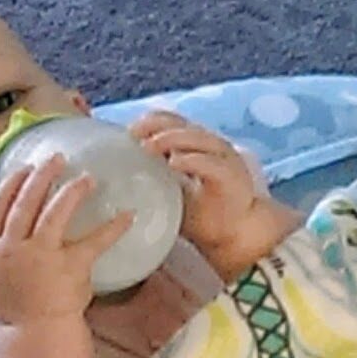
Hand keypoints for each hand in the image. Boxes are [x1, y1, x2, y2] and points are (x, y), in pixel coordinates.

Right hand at [0, 154, 132, 325]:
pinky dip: (113, 227)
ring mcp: (40, 257)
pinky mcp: (68, 267)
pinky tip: (128, 216)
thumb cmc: (16, 306)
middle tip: (57, 159)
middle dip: (41, 176)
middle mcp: (12, 249)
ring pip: (53, 212)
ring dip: (71, 190)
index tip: (23, 168)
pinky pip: (93, 242)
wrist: (35, 335)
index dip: (10, 185)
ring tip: (86, 178)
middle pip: (24, 203)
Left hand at [130, 111, 301, 279]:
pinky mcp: (232, 175)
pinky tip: (174, 162)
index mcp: (195, 146)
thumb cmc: (202, 214)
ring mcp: (223, 159)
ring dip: (171, 139)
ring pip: (197, 138)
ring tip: (149, 146)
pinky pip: (210, 163)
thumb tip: (124, 172)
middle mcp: (210, 147)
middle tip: (134, 134)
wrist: (233, 235)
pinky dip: (192, 160)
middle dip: (156, 126)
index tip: (128, 132)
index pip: (172, 123)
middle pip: (182, 125)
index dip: (150, 122)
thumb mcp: (170, 192)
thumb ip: (155, 177)